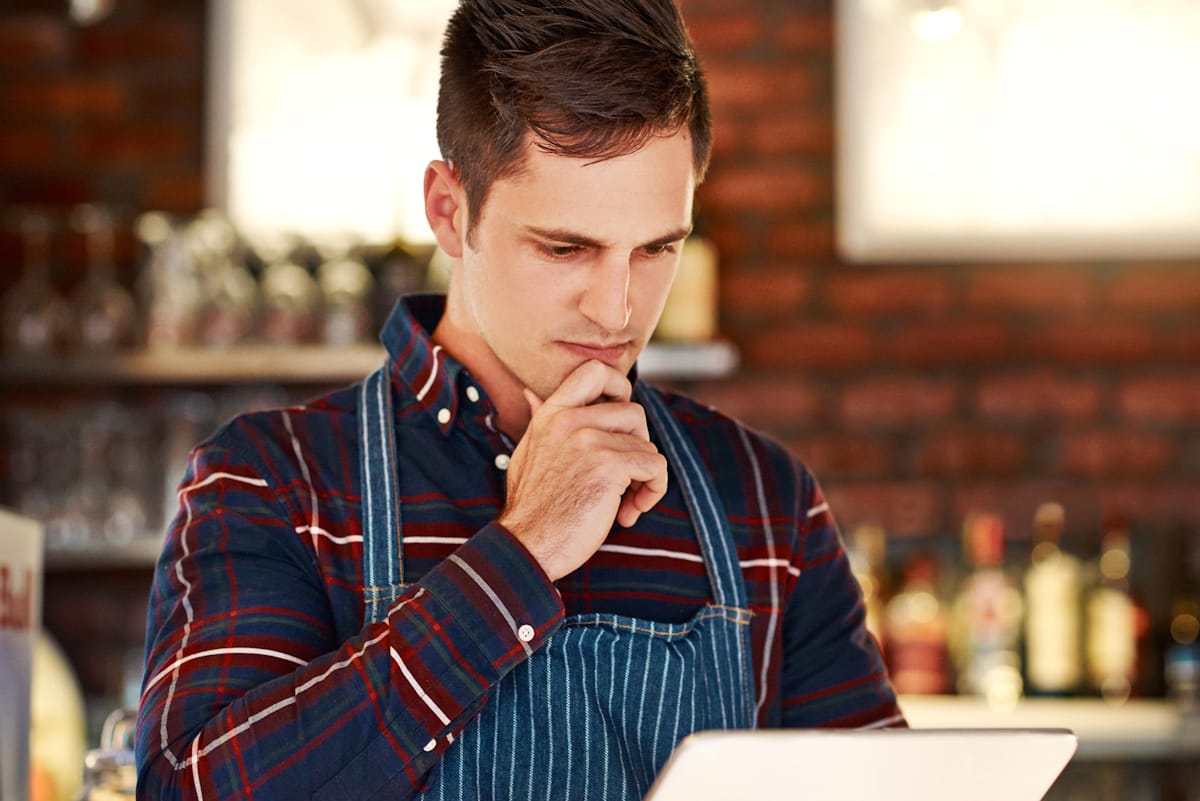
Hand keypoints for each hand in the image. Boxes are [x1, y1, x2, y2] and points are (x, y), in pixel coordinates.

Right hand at [498, 360, 667, 580]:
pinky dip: (653, 492)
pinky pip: (656, 467)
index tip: (622, 423)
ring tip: (625, 503)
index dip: (620, 388)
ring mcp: (590, 441)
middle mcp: (569, 420)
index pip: (594, 371)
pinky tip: (629, 514)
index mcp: (551, 414)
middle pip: (634, 412)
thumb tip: (532, 393)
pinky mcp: (610, 466)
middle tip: (626, 478)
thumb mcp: (527, 453)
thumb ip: (538, 420)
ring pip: (648, 445)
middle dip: (638, 447)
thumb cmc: (530, 507)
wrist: (526, 547)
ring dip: (645, 478)